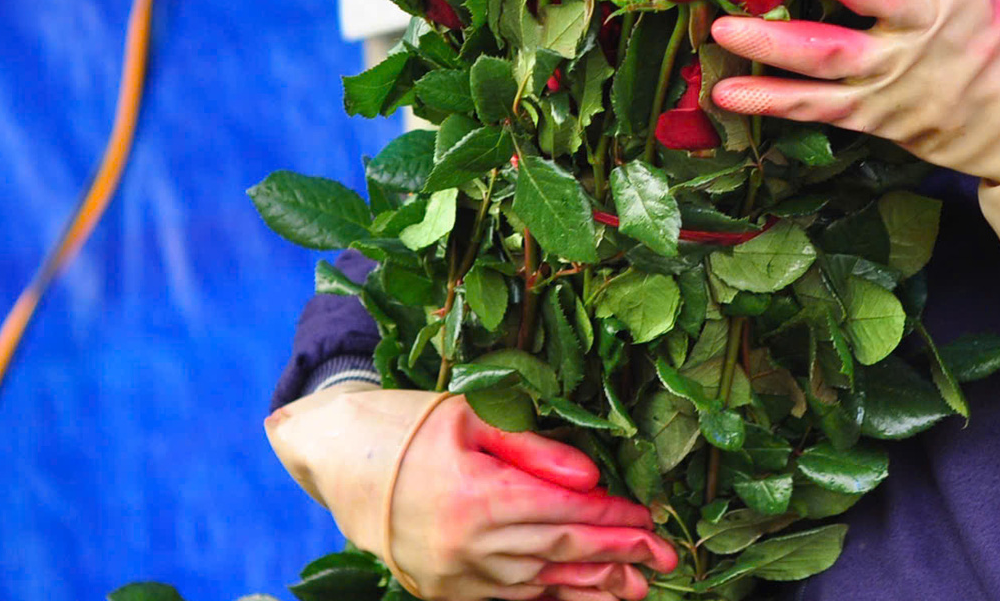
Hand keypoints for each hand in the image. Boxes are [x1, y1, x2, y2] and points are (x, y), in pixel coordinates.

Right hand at [265, 387, 677, 600]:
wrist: (334, 457)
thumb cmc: (406, 425)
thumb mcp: (471, 417)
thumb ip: (533, 448)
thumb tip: (590, 476)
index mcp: (477, 496)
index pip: (565, 511)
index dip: (613, 516)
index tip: (650, 516)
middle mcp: (468, 545)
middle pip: (561, 551)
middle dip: (619, 555)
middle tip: (665, 557)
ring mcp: (455, 575)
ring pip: (540, 583)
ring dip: (592, 587)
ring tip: (637, 587)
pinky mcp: (444, 590)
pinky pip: (510, 596)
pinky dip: (550, 596)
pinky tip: (581, 594)